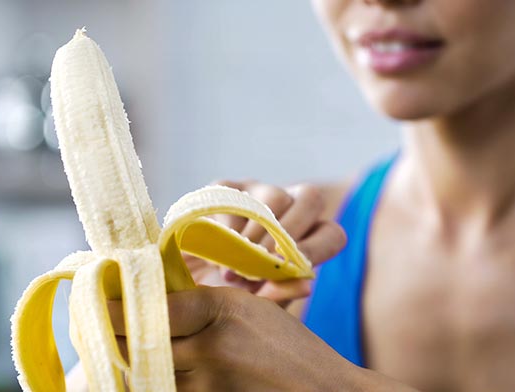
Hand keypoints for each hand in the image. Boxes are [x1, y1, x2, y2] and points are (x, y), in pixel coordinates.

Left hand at [110, 287, 413, 391]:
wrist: (322, 391)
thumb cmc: (289, 347)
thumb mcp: (250, 309)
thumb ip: (203, 304)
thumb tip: (153, 299)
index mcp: (220, 312)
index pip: (150, 308)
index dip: (114, 305)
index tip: (96, 298)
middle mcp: (208, 350)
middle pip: (139, 343)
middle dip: (114, 334)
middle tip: (98, 326)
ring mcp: (207, 387)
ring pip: (146, 375)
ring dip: (130, 362)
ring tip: (124, 349)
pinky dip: (155, 383)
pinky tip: (156, 371)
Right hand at [185, 181, 346, 306]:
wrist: (183, 287)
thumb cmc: (229, 296)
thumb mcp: (253, 303)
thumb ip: (279, 294)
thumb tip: (307, 285)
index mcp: (306, 238)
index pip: (332, 233)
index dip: (316, 248)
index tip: (290, 269)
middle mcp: (289, 209)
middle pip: (311, 200)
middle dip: (288, 235)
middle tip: (259, 266)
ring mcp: (258, 192)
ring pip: (276, 196)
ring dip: (256, 234)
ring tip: (233, 266)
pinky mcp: (226, 187)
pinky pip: (234, 196)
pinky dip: (225, 225)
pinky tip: (213, 249)